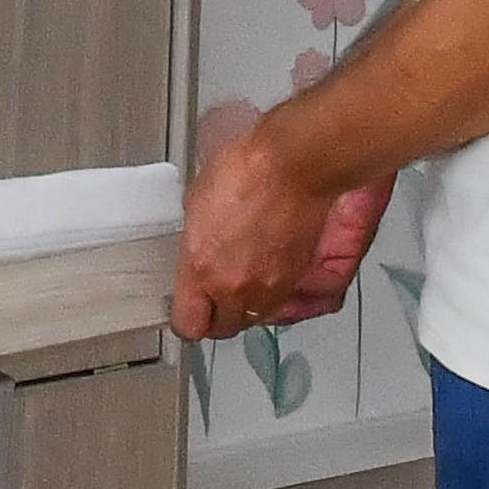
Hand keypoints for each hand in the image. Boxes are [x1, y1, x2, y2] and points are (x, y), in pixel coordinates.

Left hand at [179, 123, 384, 341]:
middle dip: (217, 314)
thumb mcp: (198, 201)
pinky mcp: (300, 279)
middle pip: (222, 327)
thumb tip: (198, 251)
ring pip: (253, 318)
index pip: (188, 323)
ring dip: (246, 306)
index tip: (187, 308)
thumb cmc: (251, 167)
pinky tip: (269, 272)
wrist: (298, 161)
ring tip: (243, 280)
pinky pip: (283, 303)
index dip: (187, 316)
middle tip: (214, 295)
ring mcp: (271, 286)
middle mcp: (236, 286)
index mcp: (202, 267)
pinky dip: (274, 293)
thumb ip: (197, 241)